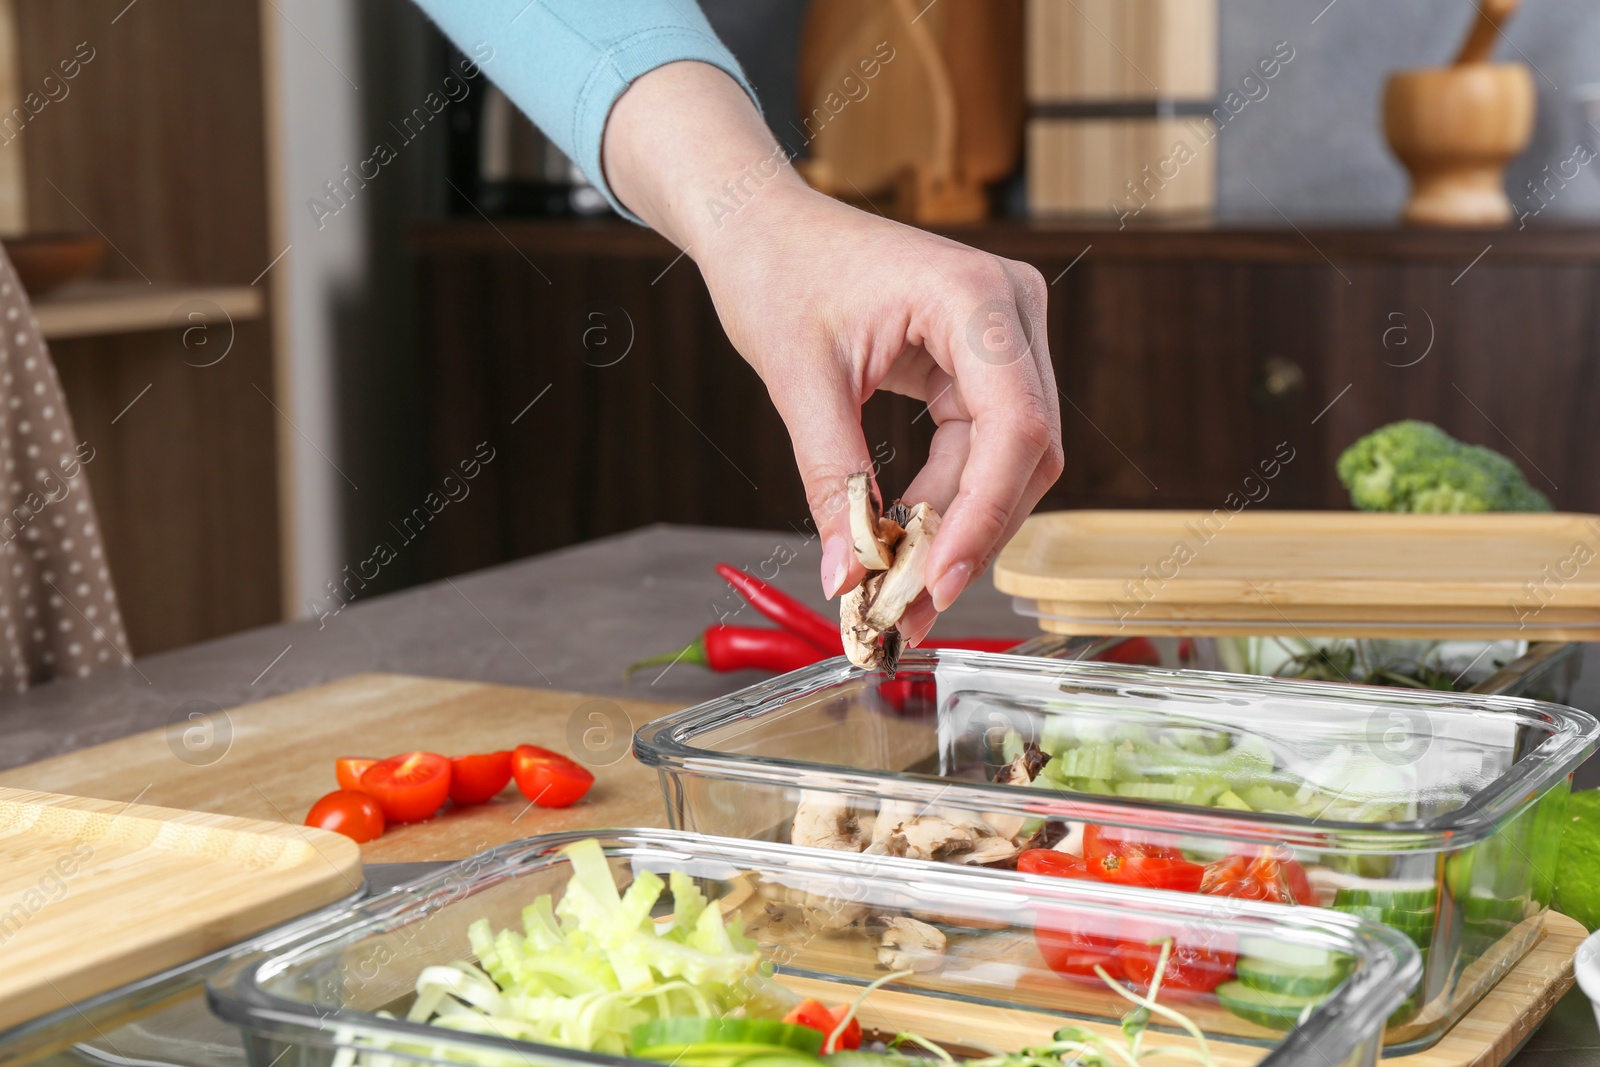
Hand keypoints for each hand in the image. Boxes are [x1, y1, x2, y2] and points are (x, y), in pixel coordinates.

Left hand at [604, 63, 1063, 632]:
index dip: (982, 515)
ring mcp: (1004, 338)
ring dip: (958, 529)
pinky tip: (903, 542)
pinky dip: (945, 502)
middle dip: (968, 536)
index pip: (1015, 426)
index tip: (935, 583)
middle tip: (908, 608)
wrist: (763, 226)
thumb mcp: (799, 381)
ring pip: (1010, 463)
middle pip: (1025, 453)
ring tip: (897, 588)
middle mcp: (1009, 313)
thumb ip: (830, 481)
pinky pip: (981, 450)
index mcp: (974, 298)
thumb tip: (848, 576)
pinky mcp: (983, 365)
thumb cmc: (778, 272)